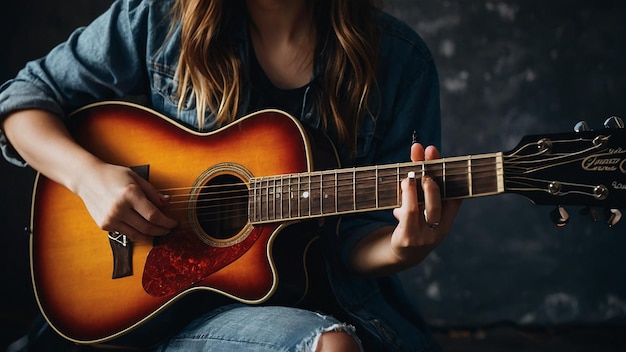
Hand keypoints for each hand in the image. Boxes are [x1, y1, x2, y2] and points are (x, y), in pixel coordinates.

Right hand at [74, 162, 177, 241]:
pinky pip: (126, 233)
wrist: (87, 179)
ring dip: (151, 235)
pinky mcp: (104, 225)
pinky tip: (143, 228)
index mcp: (130, 194)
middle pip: (147, 227)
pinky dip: (137, 233)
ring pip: (137, 234)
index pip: (153, 215)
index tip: (174, 223)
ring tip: (159, 231)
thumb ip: (153, 192)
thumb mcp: (136, 178)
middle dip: (162, 230)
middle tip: (169, 229)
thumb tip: (168, 202)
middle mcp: (119, 208)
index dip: (167, 222)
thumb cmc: (113, 175)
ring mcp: (111, 219)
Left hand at [390, 143, 461, 263]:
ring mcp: (424, 236)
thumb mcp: (421, 208)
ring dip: (414, 190)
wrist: (403, 254)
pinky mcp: (408, 239)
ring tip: (409, 177)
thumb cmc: (414, 224)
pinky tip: (402, 187)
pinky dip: (405, 199)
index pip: (454, 197)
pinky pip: (408, 216)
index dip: (447, 175)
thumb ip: (420, 183)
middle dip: (431, 183)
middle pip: (438, 202)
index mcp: (448, 220)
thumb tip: (417, 151)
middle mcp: (439, 229)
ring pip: (422, 209)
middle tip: (423, 172)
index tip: (434, 153)